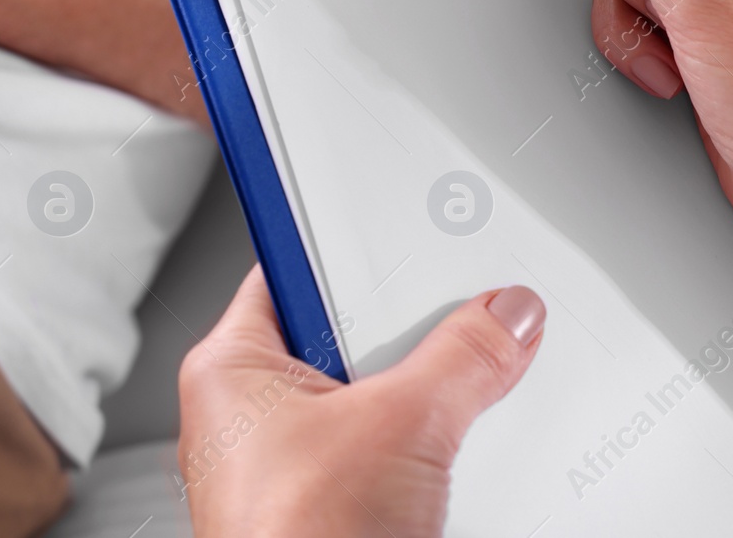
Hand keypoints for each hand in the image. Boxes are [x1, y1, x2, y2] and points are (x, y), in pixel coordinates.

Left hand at [177, 266, 544, 537]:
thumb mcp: (402, 425)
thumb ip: (463, 358)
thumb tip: (504, 316)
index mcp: (229, 368)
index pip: (291, 269)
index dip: (348, 247)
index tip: (394, 223)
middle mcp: (246, 415)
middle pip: (342, 335)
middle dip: (400, 337)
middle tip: (444, 325)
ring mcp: (285, 466)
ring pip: (366, 401)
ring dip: (413, 403)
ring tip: (442, 405)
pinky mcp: (324, 510)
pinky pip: (378, 454)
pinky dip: (415, 453)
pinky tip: (441, 462)